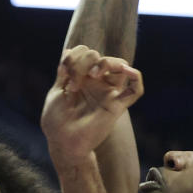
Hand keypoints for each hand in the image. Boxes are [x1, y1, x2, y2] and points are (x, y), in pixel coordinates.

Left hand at [42, 46, 143, 167]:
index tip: (63, 73)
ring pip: (120, 65)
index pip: (85, 52)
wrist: (62, 142)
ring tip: (92, 73)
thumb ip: (65, 72)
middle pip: (100, 56)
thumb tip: (70, 50)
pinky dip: (136, 78)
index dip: (74, 55)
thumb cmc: (56, 120)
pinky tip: (127, 71)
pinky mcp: (116, 106)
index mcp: (81, 77)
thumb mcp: (56, 91)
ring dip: (106, 62)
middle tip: (74, 83)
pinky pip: (135, 91)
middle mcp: (96, 83)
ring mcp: (107, 93)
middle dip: (84, 62)